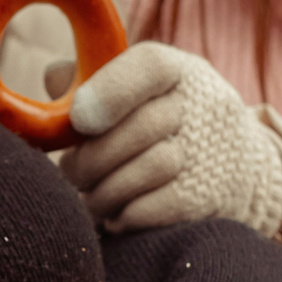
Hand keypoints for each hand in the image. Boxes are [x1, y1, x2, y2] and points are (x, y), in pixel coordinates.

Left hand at [56, 42, 281, 235]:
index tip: (79, 119)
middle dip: (93, 157)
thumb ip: (88, 80)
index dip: (110, 91)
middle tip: (72, 174)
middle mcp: (207, 103)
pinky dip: (126, 215)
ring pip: (152, 167)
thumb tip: (56, 78)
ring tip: (91, 198)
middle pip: (143, 125)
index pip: (150, 66)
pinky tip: (116, 216)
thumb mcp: (125, 93)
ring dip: (107, 191)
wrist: (225, 169)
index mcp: (177, 71)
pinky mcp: (215, 196)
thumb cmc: (150, 127)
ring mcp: (217, 150)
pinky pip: (159, 206)